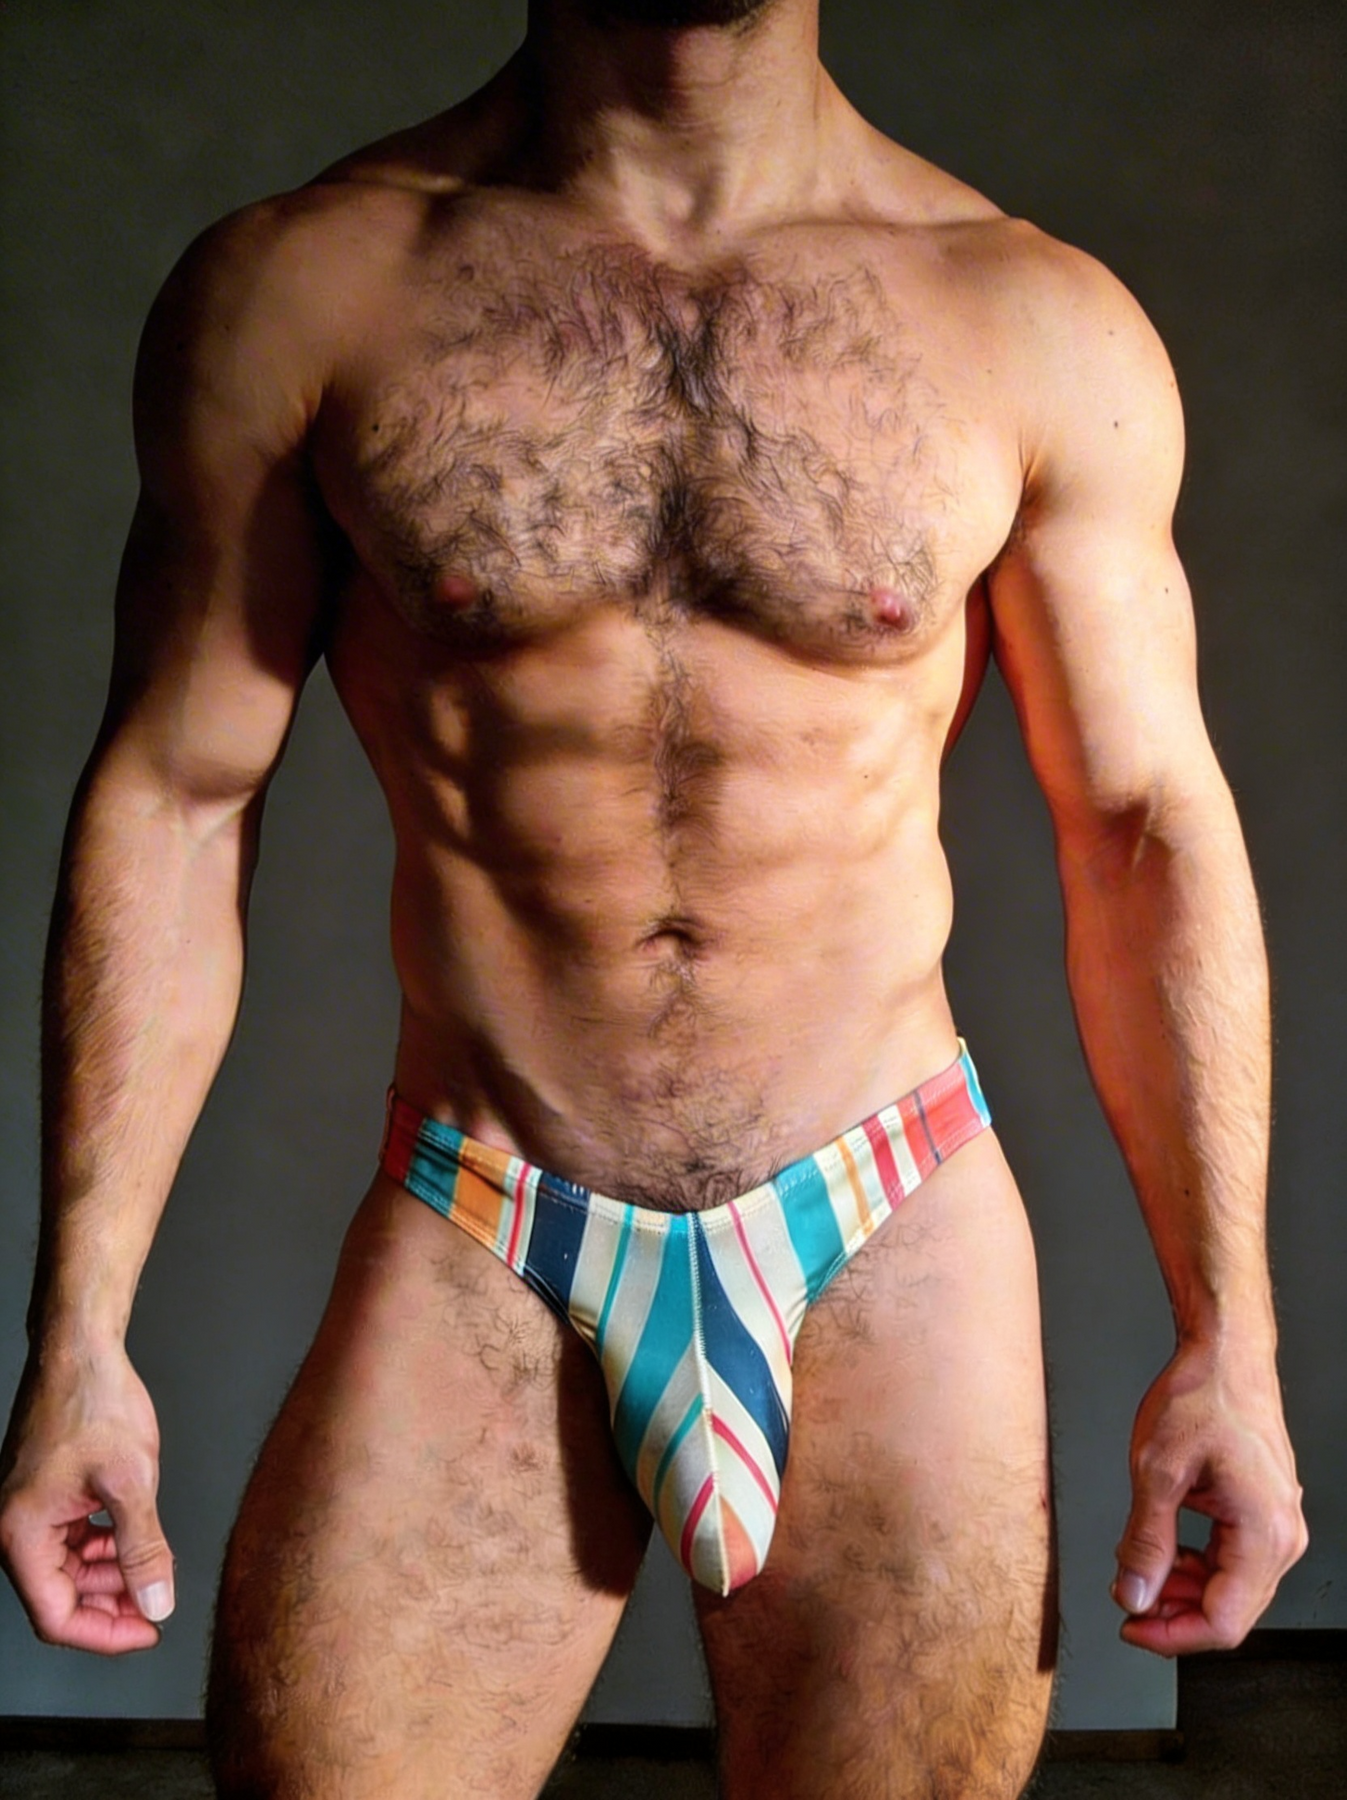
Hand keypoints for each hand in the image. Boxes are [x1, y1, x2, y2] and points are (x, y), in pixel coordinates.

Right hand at [0, 1341, 174, 1653]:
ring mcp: (27, 1512)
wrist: (80, 1350)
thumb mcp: (132, 1481)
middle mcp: (14, 1528)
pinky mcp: (42, 1496)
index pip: (56, 1617)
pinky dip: (102, 1548)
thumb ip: (144, 1549)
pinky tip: (133, 1542)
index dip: (105, 1635)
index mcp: (21, 1534)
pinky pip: (69, 1541)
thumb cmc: (95, 1402)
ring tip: (153, 1571)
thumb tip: (155, 1601)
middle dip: (112, 1606)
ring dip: (109, 1577)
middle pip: (60, 1597)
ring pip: (67, 1571)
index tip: (147, 1631)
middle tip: (157, 1605)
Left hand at [1112, 1337, 1306, 1655]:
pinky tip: (1166, 1552)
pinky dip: (1198, 1566)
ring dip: (1184, 1591)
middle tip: (1127, 1602)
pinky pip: (1235, 1561)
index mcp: (1263, 1532)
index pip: (1224, 1621)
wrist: (1225, 1354)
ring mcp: (1278, 1524)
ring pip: (1232, 1588)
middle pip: (1231, 1611)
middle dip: (1175, 1615)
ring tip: (1139, 1574)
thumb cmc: (1201, 1396)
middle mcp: (1282, 1535)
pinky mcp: (1265, 1512)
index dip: (1172, 1635)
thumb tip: (1135, 1594)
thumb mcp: (1157, 1470)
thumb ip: (1145, 1541)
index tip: (1130, 1627)